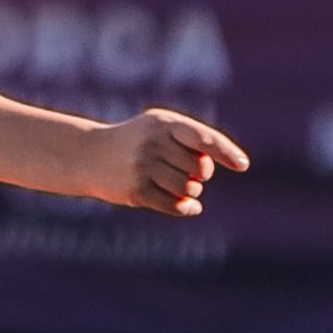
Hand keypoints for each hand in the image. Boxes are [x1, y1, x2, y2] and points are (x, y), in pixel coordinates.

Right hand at [112, 109, 247, 214]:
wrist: (89, 155)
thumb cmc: (137, 140)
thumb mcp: (161, 128)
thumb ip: (193, 140)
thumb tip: (227, 165)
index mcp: (164, 123)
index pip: (203, 139)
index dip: (226, 153)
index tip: (243, 166)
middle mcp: (153, 144)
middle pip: (199, 169)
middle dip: (201, 174)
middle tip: (190, 172)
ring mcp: (142, 168)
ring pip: (188, 189)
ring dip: (191, 192)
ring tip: (179, 185)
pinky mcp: (135, 191)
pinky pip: (174, 206)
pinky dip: (186, 208)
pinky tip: (190, 207)